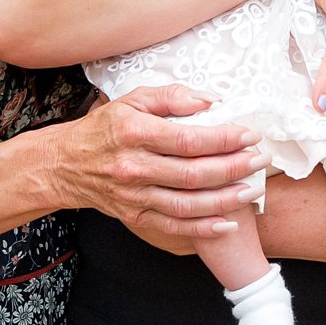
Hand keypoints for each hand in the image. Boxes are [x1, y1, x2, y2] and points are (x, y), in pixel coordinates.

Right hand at [56, 86, 270, 237]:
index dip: (223, 138)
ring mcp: (133, 196)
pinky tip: (227, 223)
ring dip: (224, 200)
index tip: (249, 135)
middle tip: (260, 161)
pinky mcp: (134, 217)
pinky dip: (202, 229)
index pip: (187, 139)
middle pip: (192, 174)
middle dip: (232, 168)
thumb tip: (210, 100)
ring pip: (186, 204)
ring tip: (252, 190)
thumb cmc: (106, 127)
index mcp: (134, 133)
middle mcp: (133, 167)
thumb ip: (171, 96)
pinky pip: (173, 227)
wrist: (66, 164)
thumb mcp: (132, 99)